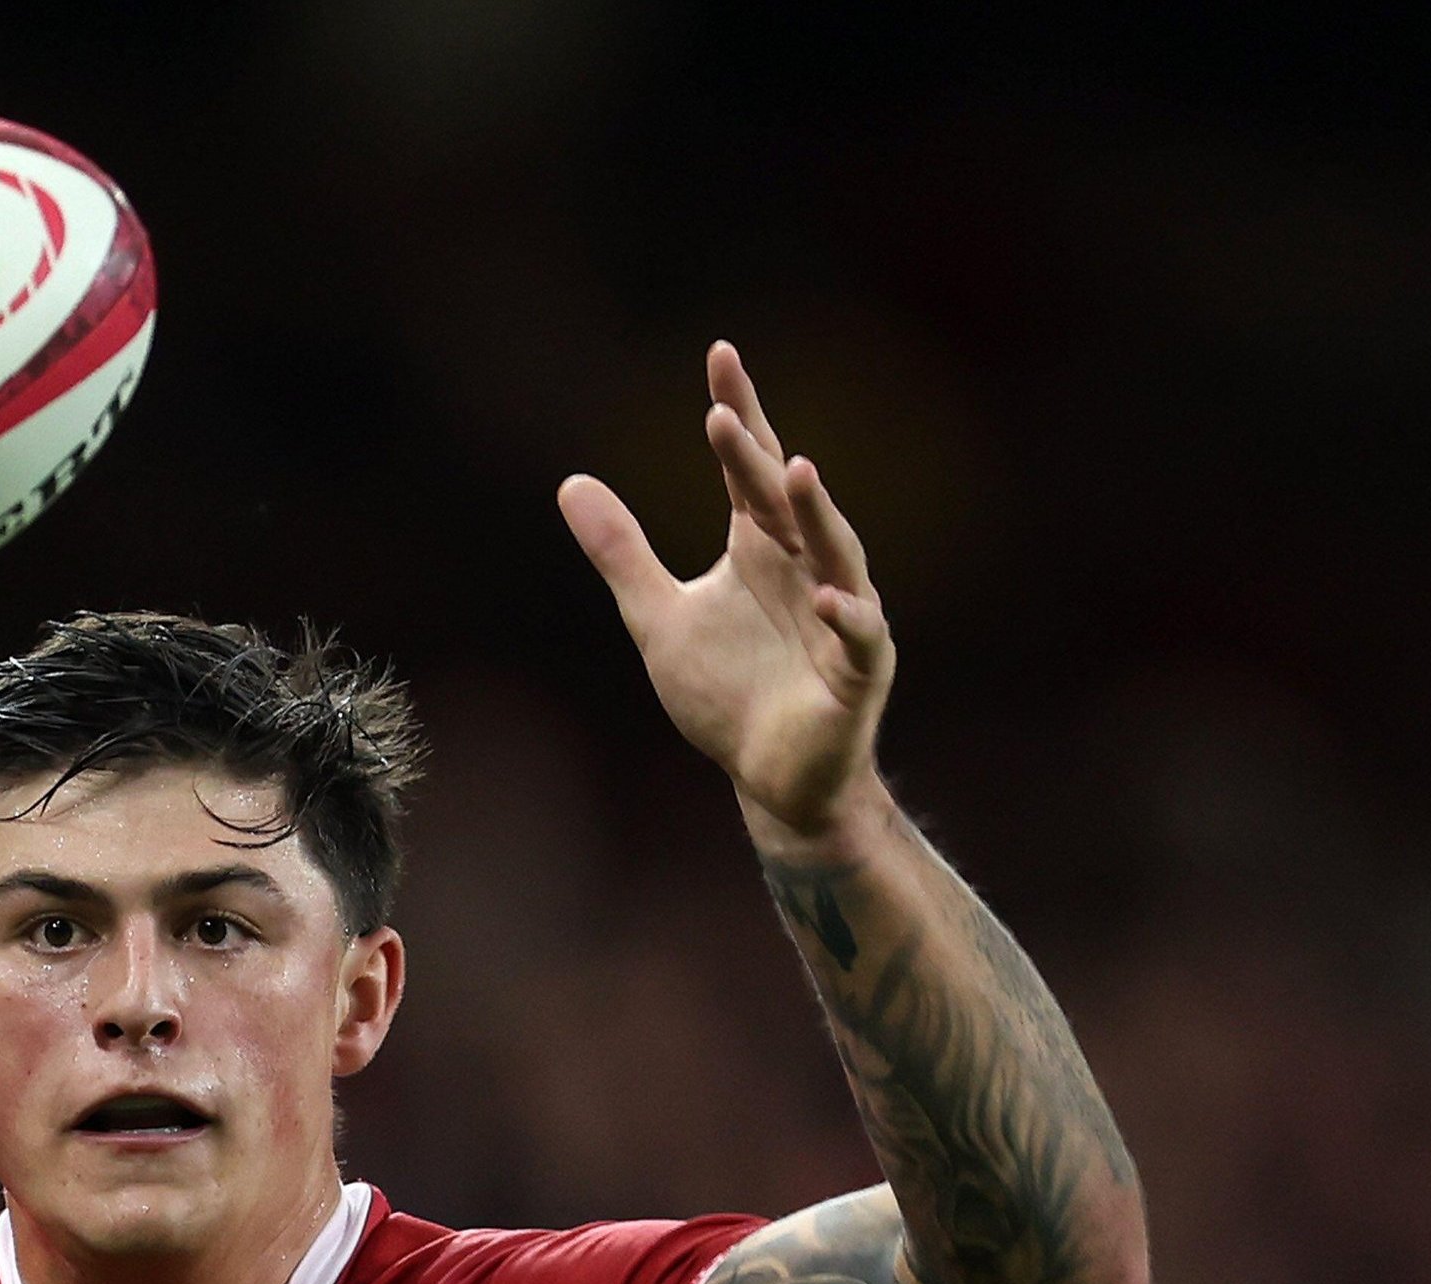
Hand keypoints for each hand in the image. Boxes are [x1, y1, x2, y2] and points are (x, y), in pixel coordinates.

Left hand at [559, 342, 893, 843]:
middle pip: (783, 501)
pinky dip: (847, 616)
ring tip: (796, 471)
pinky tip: (827, 597)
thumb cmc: (725, 696)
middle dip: (757, 457)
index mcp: (761, 548)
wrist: (771, 780)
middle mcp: (806, 567)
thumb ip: (621, 553)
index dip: (737, 414)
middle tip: (722, 415)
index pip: (748, 469)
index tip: (718, 356)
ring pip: (835, 553)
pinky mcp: (857, 671)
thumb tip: (570, 482)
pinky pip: (859, 637)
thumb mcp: (656, 618)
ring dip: (817, 514)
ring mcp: (840, 616)